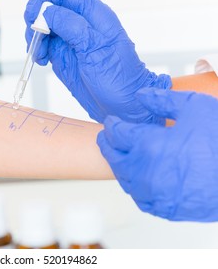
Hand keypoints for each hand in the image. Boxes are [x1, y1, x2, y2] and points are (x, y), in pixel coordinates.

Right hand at [24, 0, 170, 122]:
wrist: (123, 106)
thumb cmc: (120, 78)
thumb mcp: (96, 49)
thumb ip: (72, 26)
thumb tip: (47, 13)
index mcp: (94, 15)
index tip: (33, 13)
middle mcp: (81, 25)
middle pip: (50, 8)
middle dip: (36, 19)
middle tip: (34, 36)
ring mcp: (71, 41)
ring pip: (44, 27)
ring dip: (35, 37)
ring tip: (40, 53)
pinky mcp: (64, 56)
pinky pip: (44, 45)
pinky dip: (37, 51)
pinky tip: (42, 60)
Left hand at [97, 88, 217, 221]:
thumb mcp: (195, 107)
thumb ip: (162, 99)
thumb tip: (141, 95)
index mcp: (148, 144)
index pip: (116, 133)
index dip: (112, 125)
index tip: (112, 122)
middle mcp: (144, 170)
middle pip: (113, 156)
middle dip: (108, 144)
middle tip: (107, 137)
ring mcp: (152, 192)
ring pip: (123, 177)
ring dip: (119, 163)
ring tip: (121, 154)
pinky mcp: (163, 208)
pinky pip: (139, 197)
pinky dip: (134, 185)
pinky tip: (138, 177)